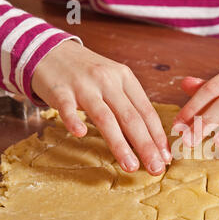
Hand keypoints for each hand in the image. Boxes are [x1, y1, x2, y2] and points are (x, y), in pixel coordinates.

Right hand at [31, 40, 170, 174]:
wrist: (50, 50)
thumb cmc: (88, 72)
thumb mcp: (114, 81)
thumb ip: (129, 105)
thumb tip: (149, 139)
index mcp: (126, 79)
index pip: (147, 111)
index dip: (158, 136)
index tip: (166, 158)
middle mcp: (108, 81)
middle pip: (131, 117)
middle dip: (146, 146)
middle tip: (156, 169)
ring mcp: (84, 85)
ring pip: (105, 117)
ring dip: (120, 144)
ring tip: (131, 166)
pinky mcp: (60, 90)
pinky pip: (67, 107)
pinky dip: (74, 120)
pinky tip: (81, 134)